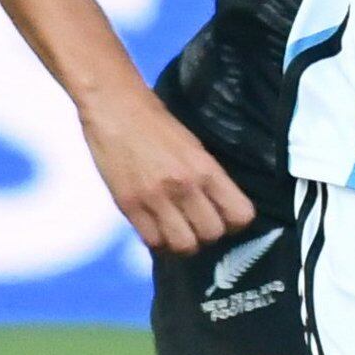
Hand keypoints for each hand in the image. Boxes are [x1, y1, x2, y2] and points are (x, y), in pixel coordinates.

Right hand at [80, 85, 259, 253]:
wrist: (115, 108)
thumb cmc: (158, 124)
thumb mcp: (195, 147)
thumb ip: (208, 179)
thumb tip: (219, 210)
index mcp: (206, 169)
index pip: (239, 215)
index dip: (234, 223)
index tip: (224, 219)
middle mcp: (184, 187)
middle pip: (212, 235)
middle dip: (207, 235)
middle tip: (197, 225)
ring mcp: (155, 199)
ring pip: (183, 246)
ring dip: (183, 244)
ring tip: (177, 231)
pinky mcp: (128, 206)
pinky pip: (152, 242)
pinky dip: (158, 242)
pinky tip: (157, 229)